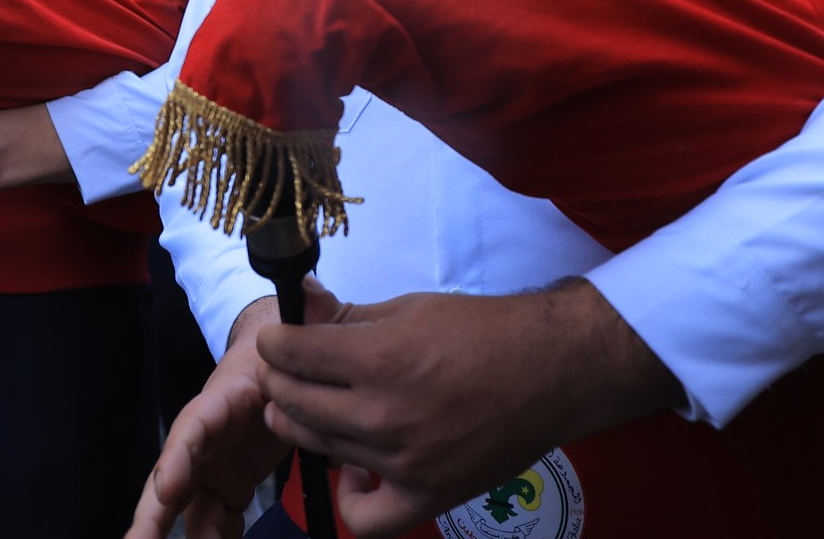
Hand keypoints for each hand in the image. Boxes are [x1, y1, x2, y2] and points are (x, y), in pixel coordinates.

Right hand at [125, 300, 286, 538]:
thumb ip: (304, 313)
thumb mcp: (296, 324)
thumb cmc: (283, 338)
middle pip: (174, 476)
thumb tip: (310, 293)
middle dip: (153, 513)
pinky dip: (217, 538)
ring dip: (189, 537)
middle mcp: (209, 435)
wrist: (278, 352)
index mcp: (223, 397)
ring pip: (192, 507)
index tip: (168, 487)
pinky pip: (220, 518)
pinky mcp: (233, 481)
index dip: (179, 456)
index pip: (194, 425)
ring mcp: (216, 462)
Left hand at [257, 278, 681, 537]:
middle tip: (286, 372)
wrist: (550, 371)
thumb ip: (348, 315)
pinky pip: (363, 518)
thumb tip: (304, 305)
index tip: (278, 341)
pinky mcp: (426, 494)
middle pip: (292, 403)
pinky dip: (349, 498)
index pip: (290, 356)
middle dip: (278, 382)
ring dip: (304, 426)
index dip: (274, 345)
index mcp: (378, 357)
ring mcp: (402, 461)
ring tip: (316, 408)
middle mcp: (383, 413)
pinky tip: (354, 470)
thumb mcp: (410, 308)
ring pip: (320, 449)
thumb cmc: (483, 332)